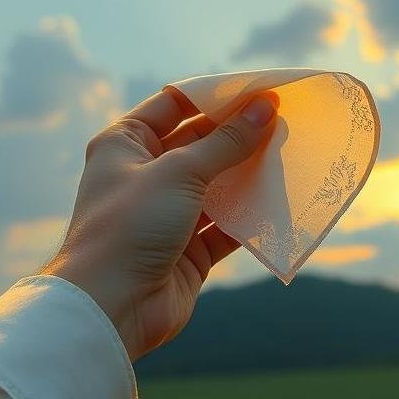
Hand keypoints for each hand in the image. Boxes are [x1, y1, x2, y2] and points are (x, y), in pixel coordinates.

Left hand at [42, 86, 277, 360]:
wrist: (110, 309)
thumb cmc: (131, 226)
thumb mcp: (180, 172)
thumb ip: (227, 141)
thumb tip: (266, 107)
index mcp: (126, 144)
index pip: (175, 104)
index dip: (215, 95)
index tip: (258, 89)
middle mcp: (144, 174)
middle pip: (200, 143)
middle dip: (239, 133)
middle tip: (283, 120)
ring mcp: (167, 212)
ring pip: (217, 183)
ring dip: (248, 172)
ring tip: (288, 153)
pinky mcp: (188, 248)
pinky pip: (226, 223)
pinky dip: (250, 213)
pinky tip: (279, 200)